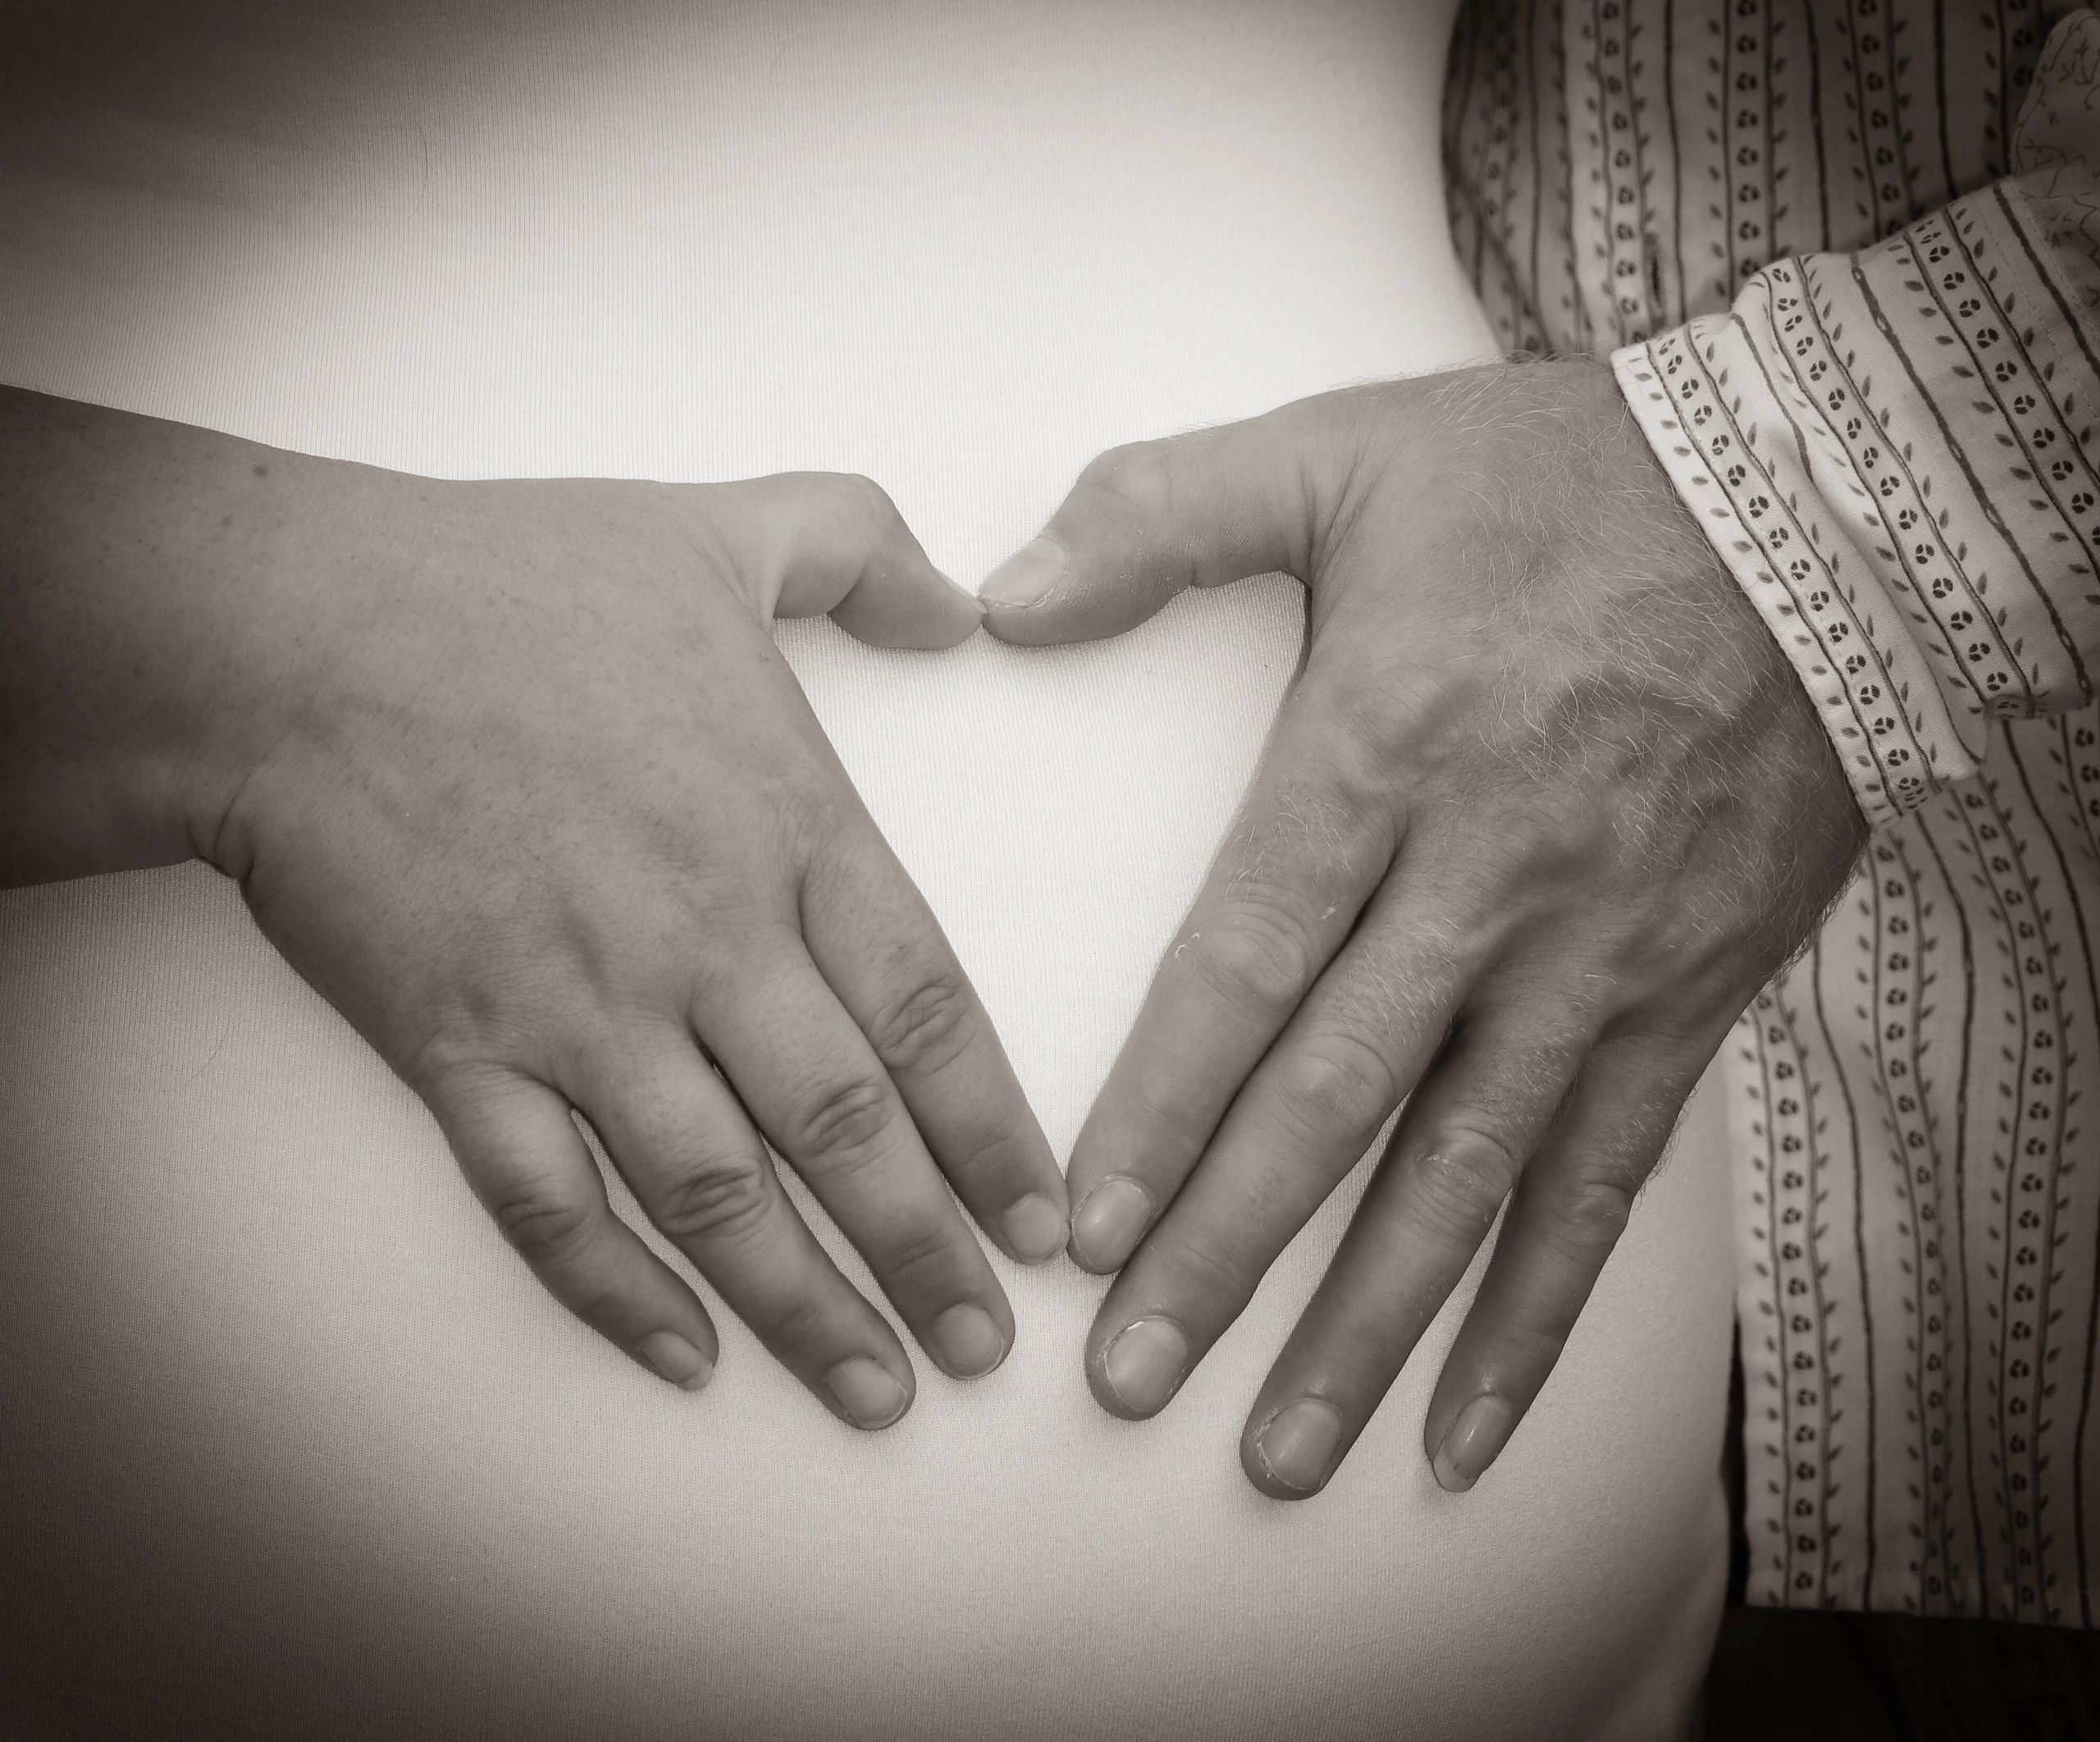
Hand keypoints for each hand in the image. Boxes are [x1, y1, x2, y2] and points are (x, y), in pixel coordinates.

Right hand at [2, 390, 1066, 1427]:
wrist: (295, 633)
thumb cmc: (505, 581)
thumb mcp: (723, 527)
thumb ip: (863, 552)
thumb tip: (965, 605)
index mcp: (786, 830)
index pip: (929, 1011)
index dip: (995, 1129)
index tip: (1043, 1217)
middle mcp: (705, 940)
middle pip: (848, 1129)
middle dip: (927, 1250)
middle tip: (984, 1345)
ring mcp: (581, 1006)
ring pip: (719, 1192)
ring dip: (805, 1303)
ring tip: (877, 1387)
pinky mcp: (463, 1050)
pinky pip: (550, 1202)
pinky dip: (616, 1291)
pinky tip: (682, 1353)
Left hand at [978, 358, 1865, 1494]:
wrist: (1807, 503)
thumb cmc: (1561, 479)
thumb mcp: (1343, 452)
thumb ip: (1158, 515)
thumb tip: (996, 597)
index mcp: (1380, 757)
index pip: (1244, 966)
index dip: (1161, 1105)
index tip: (1085, 1224)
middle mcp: (1485, 880)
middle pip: (1335, 1101)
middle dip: (1226, 1251)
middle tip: (1129, 1375)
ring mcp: (1594, 955)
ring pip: (1467, 1176)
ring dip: (1366, 1322)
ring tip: (1280, 1450)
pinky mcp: (1682, 992)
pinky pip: (1603, 1181)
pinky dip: (1539, 1311)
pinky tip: (1475, 1419)